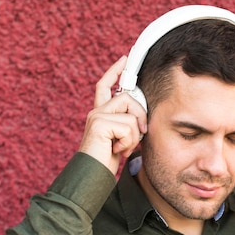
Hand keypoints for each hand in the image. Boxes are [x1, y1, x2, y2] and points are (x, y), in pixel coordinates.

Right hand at [79, 56, 146, 174]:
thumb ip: (128, 124)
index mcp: (100, 113)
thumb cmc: (106, 161)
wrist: (92, 175)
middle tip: (141, 133)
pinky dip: (128, 141)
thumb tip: (142, 118)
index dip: (115, 71)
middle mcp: (96, 112)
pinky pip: (128, 126)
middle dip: (141, 116)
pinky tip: (117, 150)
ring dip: (134, 135)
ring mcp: (96, 116)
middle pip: (128, 98)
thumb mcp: (122, 139)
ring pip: (131, 114)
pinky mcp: (99, 124)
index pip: (104, 86)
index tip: (124, 59)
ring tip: (124, 147)